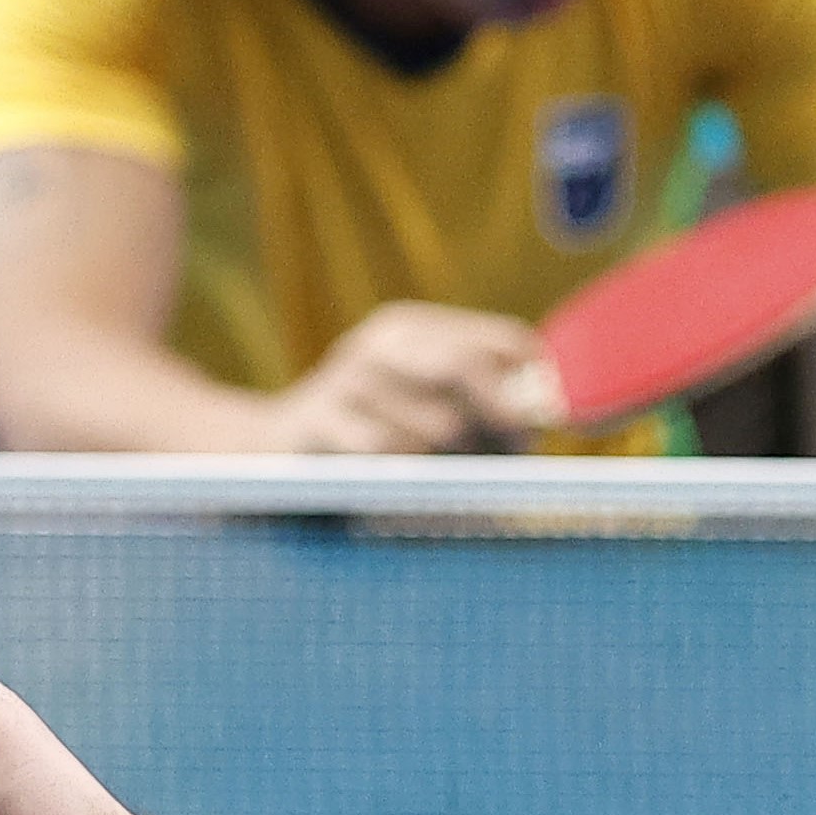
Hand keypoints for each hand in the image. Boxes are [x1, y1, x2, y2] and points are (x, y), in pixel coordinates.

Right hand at [266, 299, 544, 453]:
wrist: (266, 451)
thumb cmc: (366, 434)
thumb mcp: (418, 405)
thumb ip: (478, 406)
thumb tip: (545, 418)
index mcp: (408, 329)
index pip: (500, 340)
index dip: (535, 381)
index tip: (549, 420)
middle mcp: (377, 347)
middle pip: (467, 368)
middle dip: (504, 416)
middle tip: (518, 449)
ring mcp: (343, 383)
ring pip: (438, 426)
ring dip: (457, 462)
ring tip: (448, 477)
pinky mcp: (318, 427)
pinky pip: (392, 457)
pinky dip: (413, 478)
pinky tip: (403, 485)